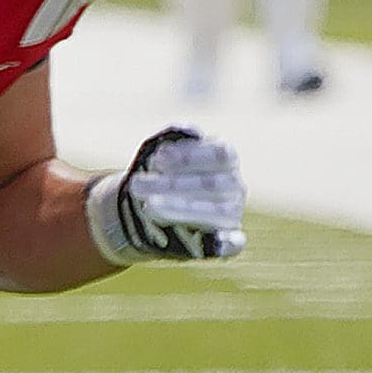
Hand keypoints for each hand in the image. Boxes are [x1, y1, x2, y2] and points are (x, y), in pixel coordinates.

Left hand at [87, 125, 245, 264]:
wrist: (148, 207)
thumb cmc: (159, 173)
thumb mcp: (161, 154)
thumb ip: (174, 139)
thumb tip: (187, 129)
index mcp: (225, 159)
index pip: (221, 155)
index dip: (190, 157)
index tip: (158, 160)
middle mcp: (234, 185)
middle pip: (212, 184)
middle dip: (171, 184)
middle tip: (136, 186)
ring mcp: (232, 213)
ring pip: (216, 212)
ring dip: (180, 208)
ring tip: (148, 206)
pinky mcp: (226, 239)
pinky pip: (234, 243)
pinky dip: (228, 243)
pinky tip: (218, 242)